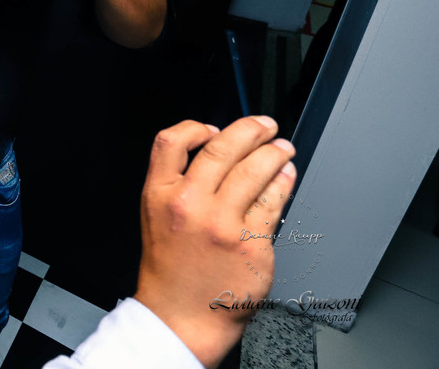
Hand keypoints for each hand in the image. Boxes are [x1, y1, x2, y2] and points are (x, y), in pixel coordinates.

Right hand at [134, 116, 295, 368]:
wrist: (181, 317)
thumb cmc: (170, 271)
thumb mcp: (155, 217)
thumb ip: (175, 184)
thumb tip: (211, 153)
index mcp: (159, 195)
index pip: (172, 141)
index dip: (196, 127)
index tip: (213, 128)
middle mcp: (189, 205)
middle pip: (222, 149)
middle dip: (250, 129)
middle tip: (264, 125)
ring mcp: (222, 224)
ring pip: (254, 171)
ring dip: (274, 153)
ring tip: (282, 149)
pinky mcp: (251, 242)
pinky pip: (273, 202)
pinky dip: (284, 184)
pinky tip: (287, 178)